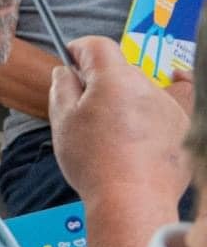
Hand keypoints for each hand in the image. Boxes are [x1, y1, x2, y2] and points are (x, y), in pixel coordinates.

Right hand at [52, 36, 192, 209]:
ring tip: (111, 134)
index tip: (70, 59)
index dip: (80, 49)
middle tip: (84, 109)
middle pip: (120, 71)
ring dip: (125, 102)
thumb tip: (66, 72)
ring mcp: (171, 108)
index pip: (98, 45)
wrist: (132, 201)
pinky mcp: (185, 129)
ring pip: (141, 92)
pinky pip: (168, 110)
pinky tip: (139, 133)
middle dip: (101, 82)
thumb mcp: (62, 120)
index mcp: (115, 79)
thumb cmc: (95, 163)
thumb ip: (62, 86)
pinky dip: (152, 116)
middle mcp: (148, 87)